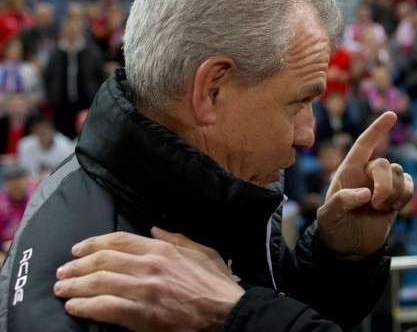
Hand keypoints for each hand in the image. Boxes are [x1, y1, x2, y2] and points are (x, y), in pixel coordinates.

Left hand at [54, 227, 243, 331]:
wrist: (228, 312)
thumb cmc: (217, 284)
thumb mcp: (202, 252)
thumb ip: (177, 238)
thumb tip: (155, 228)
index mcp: (163, 250)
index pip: (119, 240)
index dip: (93, 243)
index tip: (77, 249)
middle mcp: (151, 266)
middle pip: (103, 261)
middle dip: (77, 266)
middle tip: (62, 271)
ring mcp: (146, 291)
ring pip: (100, 283)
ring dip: (75, 286)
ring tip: (61, 288)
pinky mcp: (144, 315)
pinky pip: (107, 308)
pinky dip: (87, 307)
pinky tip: (74, 307)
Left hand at [318, 111, 413, 259]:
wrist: (349, 249)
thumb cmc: (333, 230)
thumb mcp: (328, 218)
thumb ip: (342, 202)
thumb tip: (365, 193)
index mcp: (348, 172)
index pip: (364, 145)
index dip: (376, 130)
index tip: (391, 115)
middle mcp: (367, 174)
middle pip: (385, 164)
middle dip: (384, 185)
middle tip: (376, 204)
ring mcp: (383, 185)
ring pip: (400, 174)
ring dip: (394, 194)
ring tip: (380, 210)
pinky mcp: (396, 197)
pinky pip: (410, 185)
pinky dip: (405, 196)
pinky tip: (394, 209)